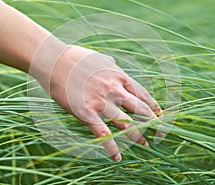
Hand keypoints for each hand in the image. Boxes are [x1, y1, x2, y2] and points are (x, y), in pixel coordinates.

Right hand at [43, 45, 161, 160]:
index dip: (153, 106)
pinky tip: (117, 156)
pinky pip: (104, 134)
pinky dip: (112, 147)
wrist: (55, 61)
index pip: (143, 94)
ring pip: (126, 124)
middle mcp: (115, 91)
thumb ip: (113, 67)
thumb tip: (118, 69)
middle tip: (159, 131)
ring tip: (145, 144)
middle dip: (152, 122)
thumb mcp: (101, 59)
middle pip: (140, 110)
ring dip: (137, 137)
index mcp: (119, 77)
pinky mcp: (88, 114)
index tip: (159, 114)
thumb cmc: (77, 58)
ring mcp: (102, 103)